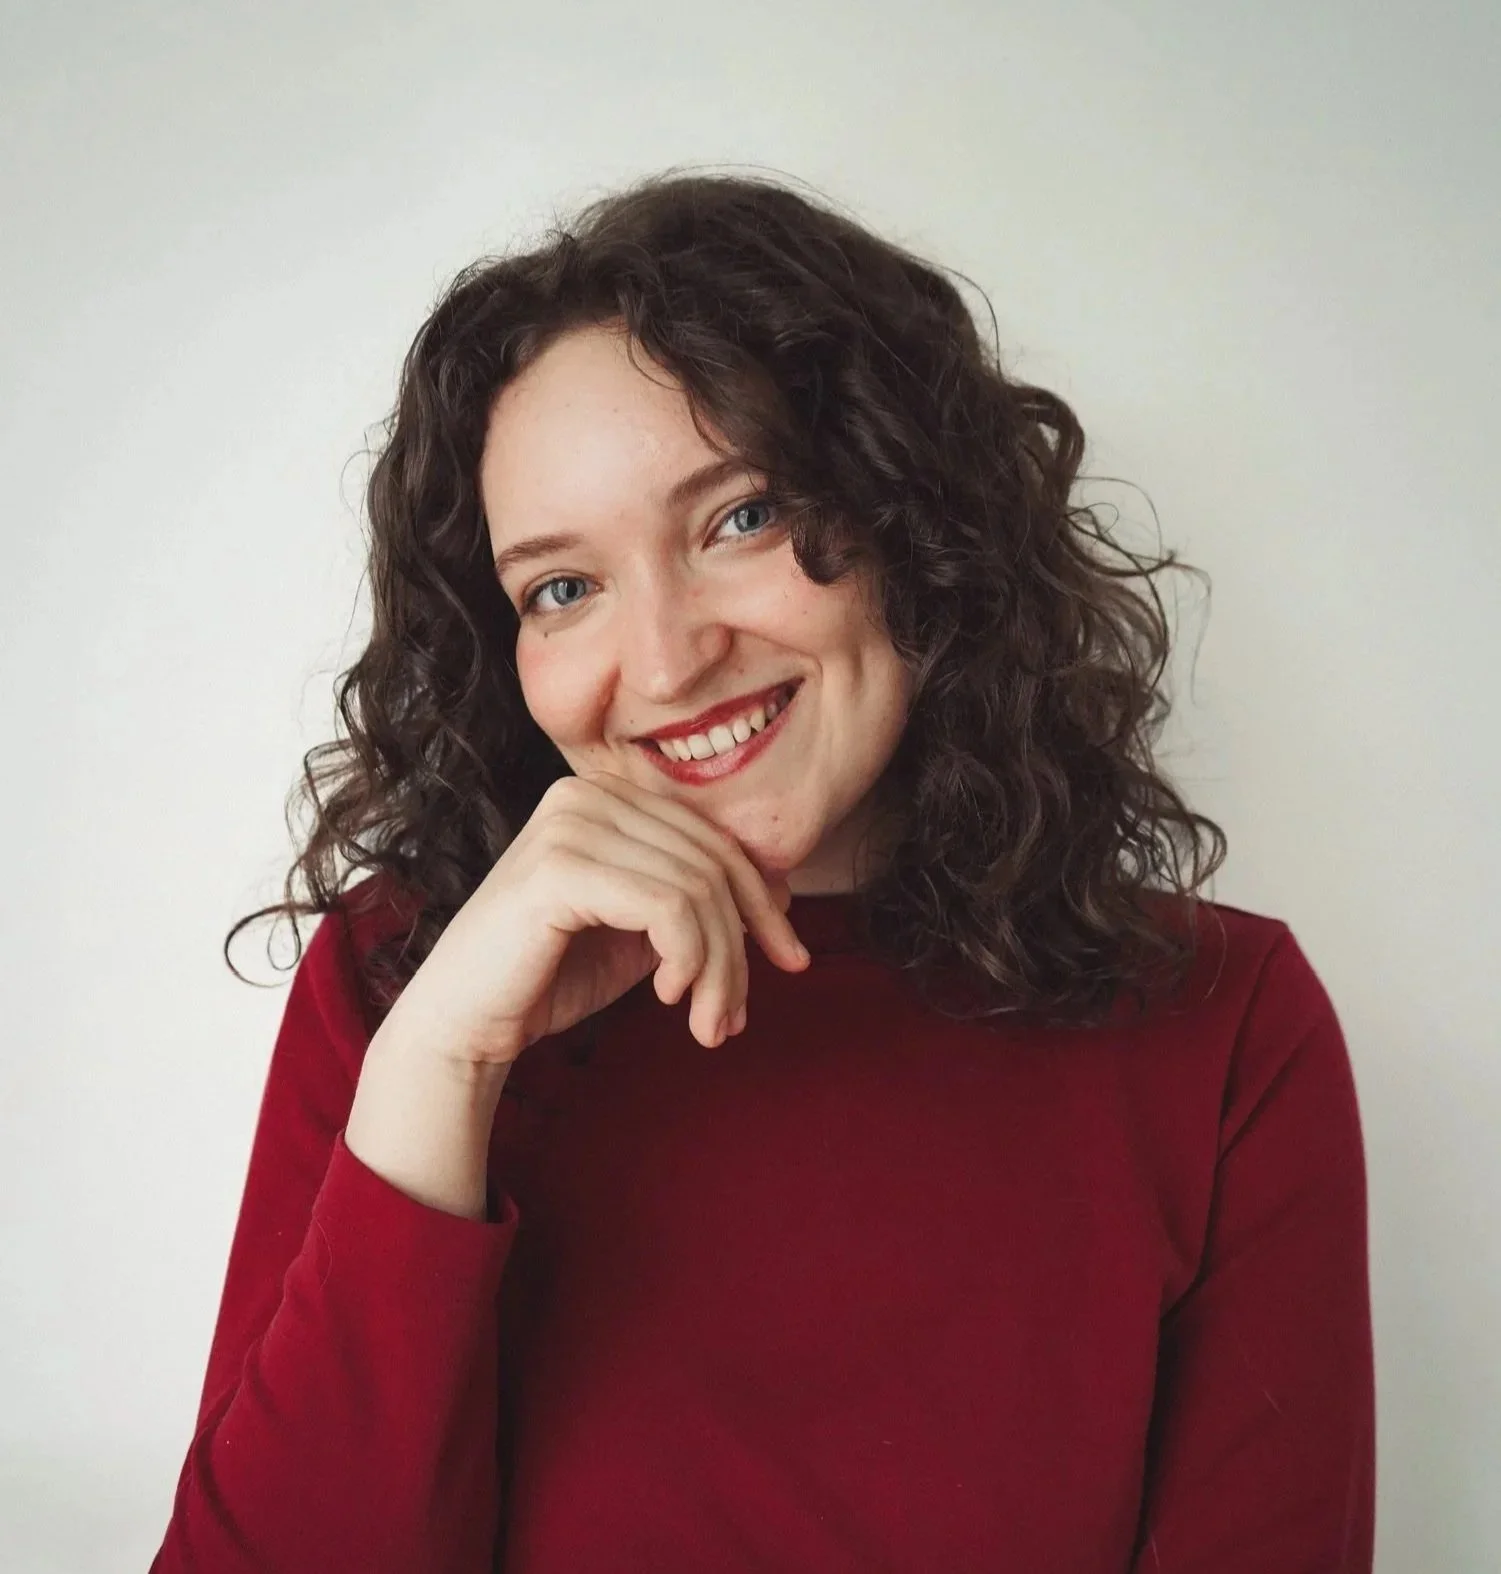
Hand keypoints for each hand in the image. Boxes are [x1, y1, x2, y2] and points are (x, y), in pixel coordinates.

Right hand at [383, 770, 810, 1066]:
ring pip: (698, 889)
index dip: (764, 901)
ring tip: (708, 1022)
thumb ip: (697, 901)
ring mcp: (570, 823)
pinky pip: (668, 906)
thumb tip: (784, 889)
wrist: (465, 1022)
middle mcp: (587, 794)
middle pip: (712, 864)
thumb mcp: (643, 931)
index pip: (714, 840)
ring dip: (719, 968)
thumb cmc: (550, 975)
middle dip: (743, 947)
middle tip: (734, 1015)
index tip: (791, 960)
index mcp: (608, 796)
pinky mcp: (560, 866)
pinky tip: (669, 996)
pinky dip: (688, 958)